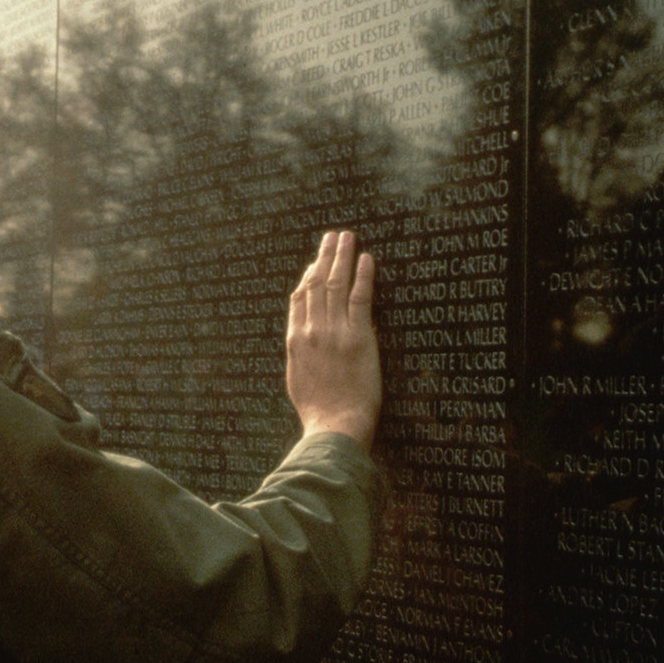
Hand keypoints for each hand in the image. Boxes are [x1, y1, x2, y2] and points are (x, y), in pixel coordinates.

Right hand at [286, 230, 380, 446]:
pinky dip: (363, 276)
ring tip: (348, 237)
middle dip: (324, 257)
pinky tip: (367, 259)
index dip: (308, 276)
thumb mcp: (297, 380)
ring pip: (337, 284)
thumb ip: (300, 356)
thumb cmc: (317, 412)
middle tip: (331, 236)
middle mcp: (312, 330)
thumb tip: (302, 344)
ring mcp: (335, 332)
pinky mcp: (359, 337)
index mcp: (296, 340)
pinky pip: (360, 298)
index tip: (315, 262)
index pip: (299, 298)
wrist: (334, 425)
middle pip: (317, 283)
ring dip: (342, 257)